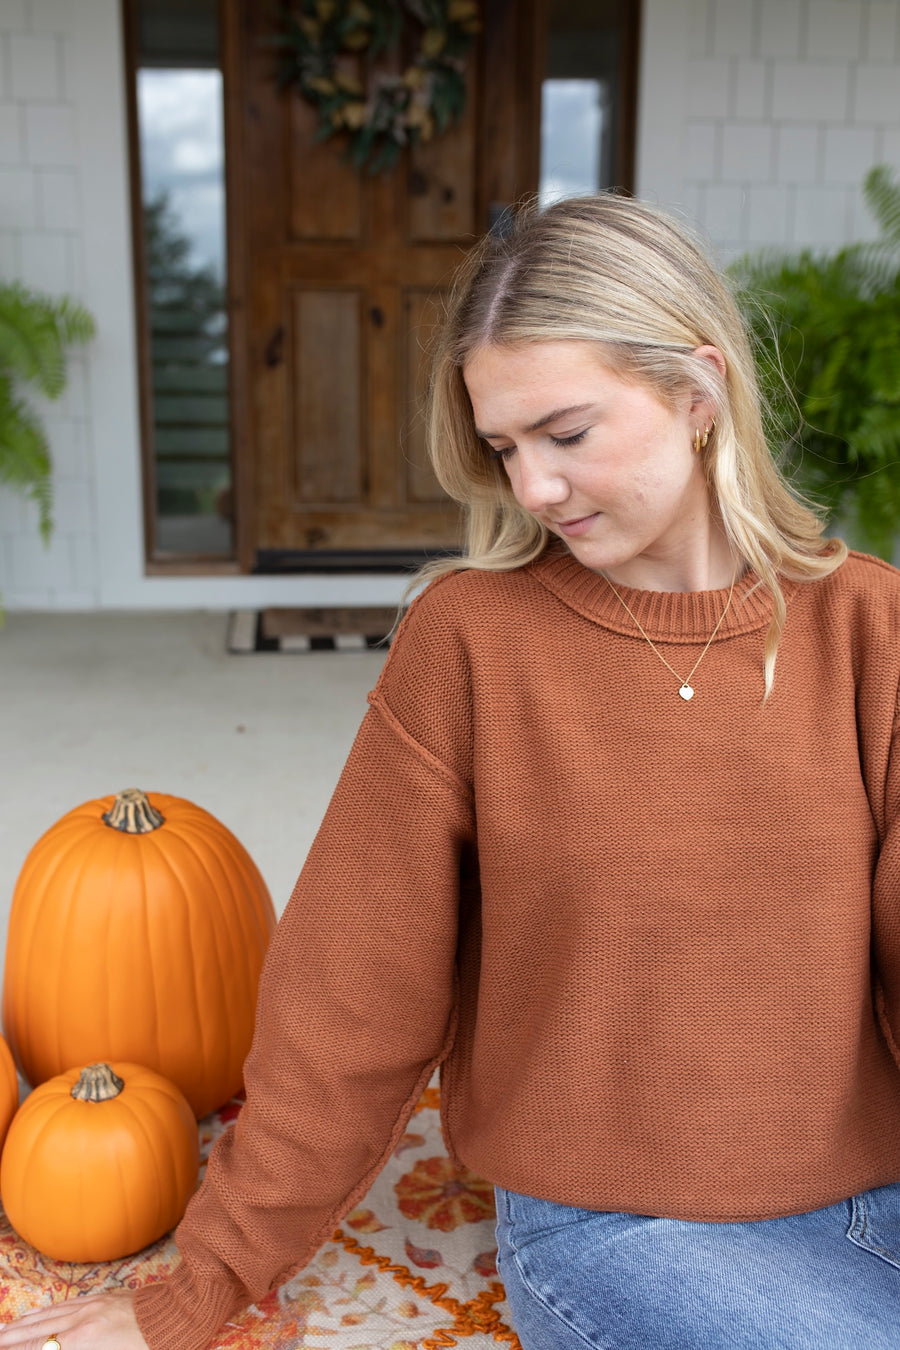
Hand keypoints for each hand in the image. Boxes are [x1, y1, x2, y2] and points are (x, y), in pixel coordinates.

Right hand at [0, 1290, 147, 1348]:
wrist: (178, 1314)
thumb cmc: (150, 1349)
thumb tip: (57, 1349)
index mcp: (83, 1343)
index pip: (39, 1349)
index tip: (2, 1347)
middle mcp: (82, 1322)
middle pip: (37, 1333)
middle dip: (11, 1339)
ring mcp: (91, 1306)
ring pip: (49, 1316)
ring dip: (22, 1325)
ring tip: (3, 1331)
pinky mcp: (101, 1297)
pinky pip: (66, 1304)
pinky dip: (46, 1310)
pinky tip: (36, 1313)